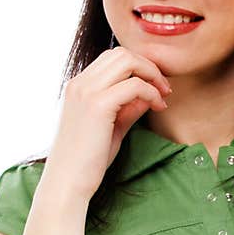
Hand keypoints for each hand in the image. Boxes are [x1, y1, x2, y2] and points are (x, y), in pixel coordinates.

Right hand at [44, 46, 172, 200]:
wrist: (68, 181)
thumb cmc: (88, 161)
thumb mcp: (111, 128)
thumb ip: (128, 109)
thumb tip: (149, 95)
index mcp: (79, 86)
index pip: (113, 59)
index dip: (140, 67)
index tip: (157, 88)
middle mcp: (80, 83)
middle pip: (121, 53)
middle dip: (149, 67)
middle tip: (165, 89)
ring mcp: (87, 91)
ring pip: (127, 61)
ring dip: (152, 75)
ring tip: (163, 96)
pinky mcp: (98, 105)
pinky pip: (134, 85)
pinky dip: (151, 92)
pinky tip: (157, 107)